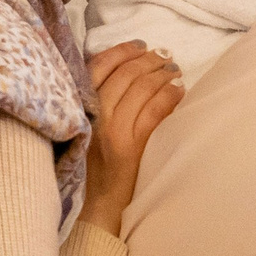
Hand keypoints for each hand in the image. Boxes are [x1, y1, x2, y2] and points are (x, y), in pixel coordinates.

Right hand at [82, 40, 182, 234]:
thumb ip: (93, 103)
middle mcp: (92, 116)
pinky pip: (154, 111)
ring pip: (141, 88)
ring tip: (174, 70)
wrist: (92, 209)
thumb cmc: (88, 169)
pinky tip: (179, 91)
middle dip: (148, 60)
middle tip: (164, 56)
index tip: (140, 46)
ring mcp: (112, 131)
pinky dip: (169, 96)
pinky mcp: (130, 147)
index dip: (121, 51)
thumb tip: (122, 72)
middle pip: (124, 74)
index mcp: (76, 108)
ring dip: (162, 74)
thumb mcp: (82, 129)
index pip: (98, 66)